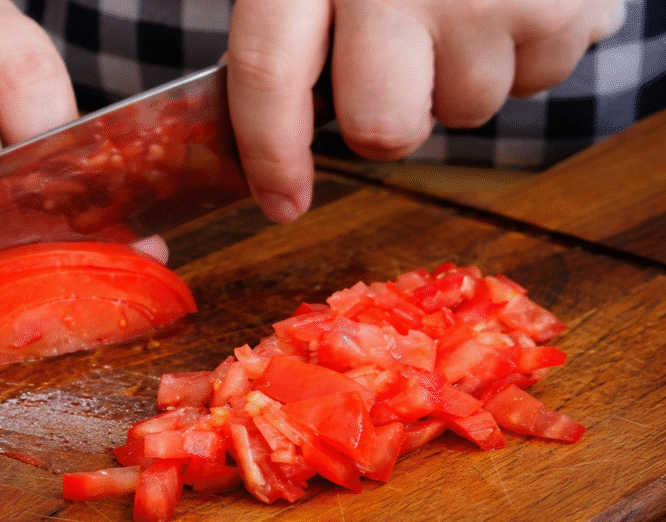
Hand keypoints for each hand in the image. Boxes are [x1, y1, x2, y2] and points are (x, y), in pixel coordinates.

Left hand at [226, 0, 625, 223]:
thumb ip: (286, 23)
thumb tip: (261, 136)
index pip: (267, 74)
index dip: (271, 155)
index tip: (281, 204)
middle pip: (378, 126)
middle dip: (387, 121)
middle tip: (399, 67)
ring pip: (462, 112)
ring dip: (461, 78)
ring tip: (466, 3)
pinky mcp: (557, 4)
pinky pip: (535, 82)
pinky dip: (523, 54)